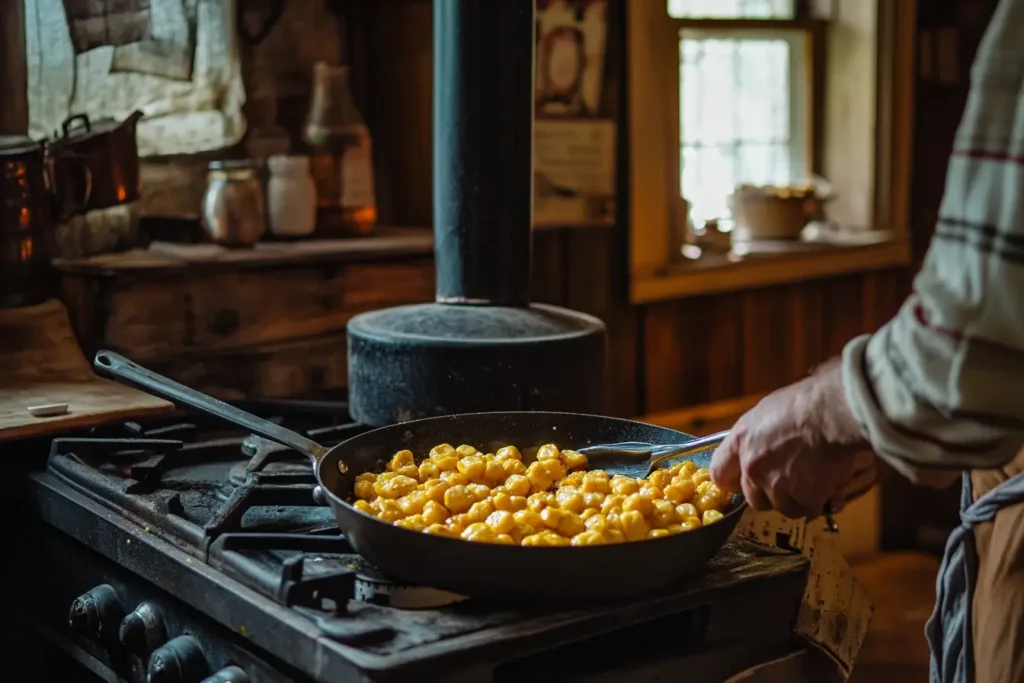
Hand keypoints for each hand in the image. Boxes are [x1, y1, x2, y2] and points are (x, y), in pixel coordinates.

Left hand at [710, 359, 866, 518]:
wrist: (832, 413)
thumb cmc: (806, 403)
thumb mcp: (768, 411)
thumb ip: (759, 437)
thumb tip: (764, 448)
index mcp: (740, 441)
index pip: (720, 474)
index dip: (733, 481)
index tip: (742, 483)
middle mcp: (752, 467)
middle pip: (753, 498)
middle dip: (772, 494)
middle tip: (792, 480)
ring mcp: (775, 485)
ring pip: (783, 506)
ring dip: (799, 498)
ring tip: (815, 478)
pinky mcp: (801, 497)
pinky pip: (808, 508)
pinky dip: (819, 500)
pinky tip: (829, 483)